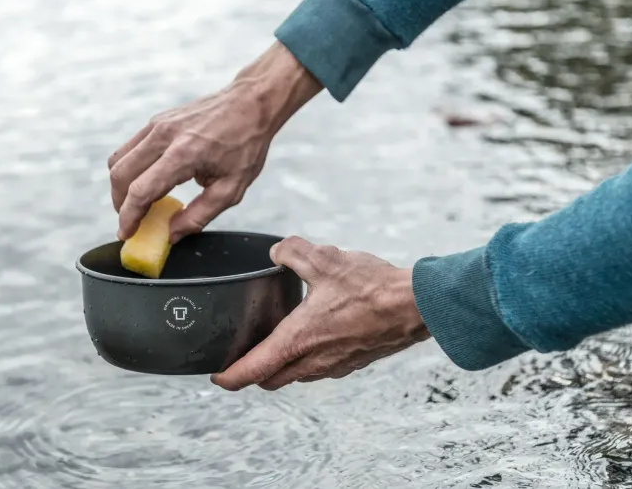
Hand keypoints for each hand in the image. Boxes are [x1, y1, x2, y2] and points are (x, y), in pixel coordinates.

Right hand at [108, 42, 322, 242]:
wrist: (251, 103)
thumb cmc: (246, 146)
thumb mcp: (232, 189)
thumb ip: (199, 215)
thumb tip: (170, 235)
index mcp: (184, 154)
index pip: (141, 190)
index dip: (129, 216)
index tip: (126, 234)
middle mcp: (164, 135)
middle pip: (121, 174)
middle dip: (119, 204)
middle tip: (131, 223)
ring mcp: (157, 124)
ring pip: (119, 159)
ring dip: (120, 186)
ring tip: (136, 205)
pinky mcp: (157, 120)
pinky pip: (130, 147)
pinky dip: (129, 169)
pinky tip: (146, 182)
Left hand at [211, 237, 429, 390]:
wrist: (416, 306)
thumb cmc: (372, 288)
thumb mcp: (325, 259)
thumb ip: (292, 252)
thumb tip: (277, 252)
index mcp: (298, 340)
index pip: (252, 371)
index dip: (228, 377)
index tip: (216, 376)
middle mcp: (314, 361)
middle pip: (271, 380)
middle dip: (253, 372)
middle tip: (244, 356)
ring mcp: (336, 366)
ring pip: (297, 375)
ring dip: (283, 365)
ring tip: (279, 342)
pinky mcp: (354, 362)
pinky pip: (320, 368)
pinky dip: (308, 358)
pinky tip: (317, 333)